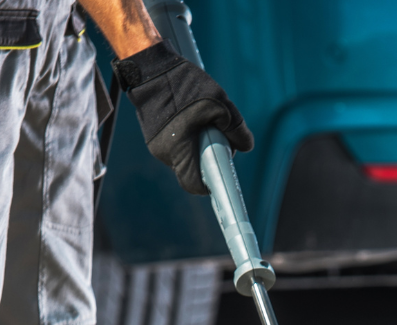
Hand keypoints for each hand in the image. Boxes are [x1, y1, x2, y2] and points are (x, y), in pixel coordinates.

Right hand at [114, 41, 252, 194]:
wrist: (150, 68)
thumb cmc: (184, 85)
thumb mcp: (220, 104)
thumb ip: (236, 129)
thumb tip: (246, 147)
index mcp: (178, 149)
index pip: (194, 184)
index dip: (210, 184)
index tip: (221, 175)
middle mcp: (164, 152)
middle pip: (191, 170)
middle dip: (208, 159)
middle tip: (218, 138)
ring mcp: (155, 145)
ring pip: (184, 156)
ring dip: (197, 146)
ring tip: (203, 122)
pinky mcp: (153, 135)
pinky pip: (176, 145)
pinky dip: (187, 138)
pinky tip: (191, 118)